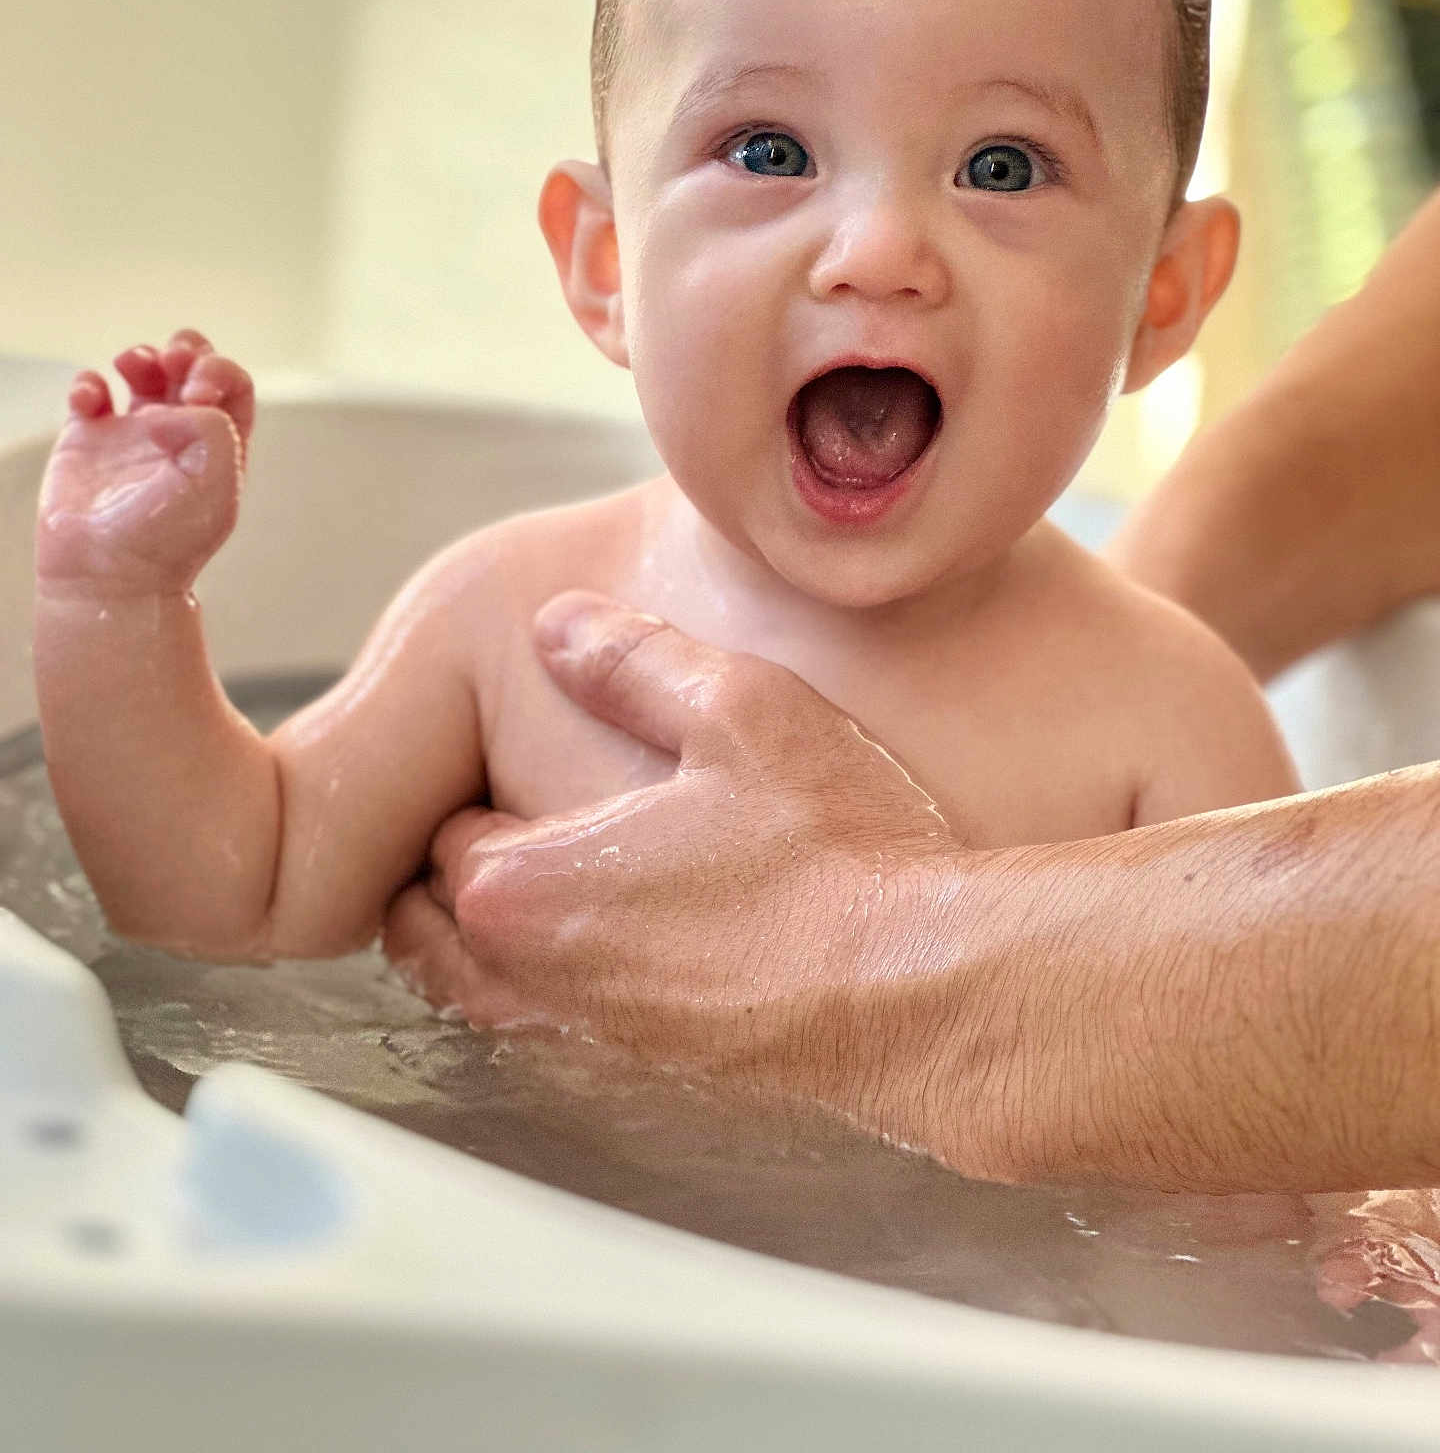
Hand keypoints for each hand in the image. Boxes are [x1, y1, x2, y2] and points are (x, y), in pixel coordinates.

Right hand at [35, 329, 254, 597]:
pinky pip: (90, 391)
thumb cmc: (168, 539)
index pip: (232, 383)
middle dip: (186, 349)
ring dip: (140, 353)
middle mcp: (180, 434)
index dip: (219, 370)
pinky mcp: (87, 440)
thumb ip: (211, 428)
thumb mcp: (217, 481)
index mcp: (220, 444)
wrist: (108, 577)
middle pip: (191, 365)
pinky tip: (90, 402)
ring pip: (142, 369)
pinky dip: (88, 381)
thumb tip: (168, 409)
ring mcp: (132, 435)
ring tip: (133, 366)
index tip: (196, 396)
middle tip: (173, 364)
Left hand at [384, 591, 979, 1160]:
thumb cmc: (832, 853)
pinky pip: (558, 1029)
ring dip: (495, 939)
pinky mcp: (648, 1078)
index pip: (436, 834)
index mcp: (519, 888)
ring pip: (486, 990)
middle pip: (432, 930)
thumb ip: (631, 661)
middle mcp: (531, 983)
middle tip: (509, 818)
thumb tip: (557, 625)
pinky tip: (632, 939)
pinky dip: (559, 988)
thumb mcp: (736, 711)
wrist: (922, 993)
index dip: (471, 786)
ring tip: (559, 876)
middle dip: (452, 875)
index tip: (515, 759)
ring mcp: (589, 1043)